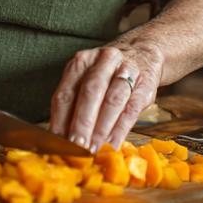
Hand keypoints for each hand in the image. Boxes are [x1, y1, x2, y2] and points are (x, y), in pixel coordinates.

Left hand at [49, 41, 163, 151]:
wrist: (142, 52)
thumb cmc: (107, 74)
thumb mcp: (86, 79)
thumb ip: (74, 104)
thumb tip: (60, 138)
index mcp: (82, 62)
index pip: (67, 92)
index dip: (60, 119)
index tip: (58, 143)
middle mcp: (103, 61)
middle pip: (90, 92)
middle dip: (82, 123)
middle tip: (77, 146)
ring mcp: (127, 70)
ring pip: (113, 100)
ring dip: (102, 128)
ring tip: (95, 149)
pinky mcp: (145, 83)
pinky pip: (132, 108)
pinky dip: (121, 129)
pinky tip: (114, 144)